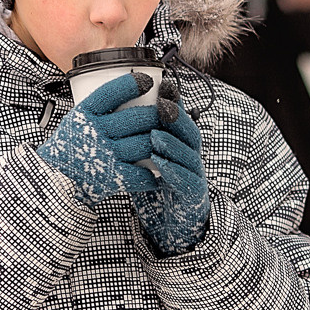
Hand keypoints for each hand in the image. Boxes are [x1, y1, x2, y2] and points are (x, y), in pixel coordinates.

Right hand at [35, 72, 159, 201]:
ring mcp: (104, 156)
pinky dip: (153, 173)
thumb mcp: (75, 121)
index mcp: (83, 115)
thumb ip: (98, 110)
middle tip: (168, 112)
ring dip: (160, 141)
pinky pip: (141, 175)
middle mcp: (94, 133)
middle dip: (158, 114)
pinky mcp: (111, 179)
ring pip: (144, 144)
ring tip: (168, 137)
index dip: (131, 85)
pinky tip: (160, 169)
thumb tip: (129, 93)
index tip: (147, 81)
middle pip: (136, 118)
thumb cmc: (67, 148)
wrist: (51, 180)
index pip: (110, 93)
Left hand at [131, 79, 210, 255]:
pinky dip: (173, 171)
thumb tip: (114, 117)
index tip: (163, 86)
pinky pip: (186, 181)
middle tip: (162, 105)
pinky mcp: (193, 195)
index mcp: (181, 145)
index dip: (175, 103)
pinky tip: (160, 165)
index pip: (179, 120)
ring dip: (172, 144)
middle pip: (189, 133)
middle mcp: (191, 157)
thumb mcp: (145, 161)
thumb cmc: (158, 188)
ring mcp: (195, 175)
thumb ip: (137, 142)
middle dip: (177, 118)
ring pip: (188, 155)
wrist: (176, 224)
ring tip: (155, 135)